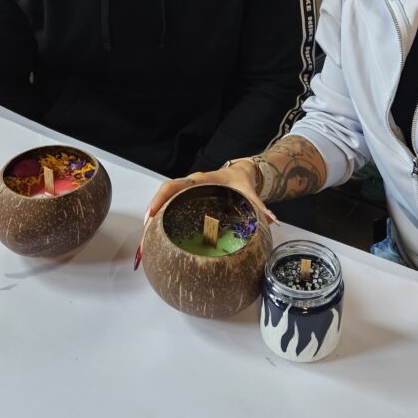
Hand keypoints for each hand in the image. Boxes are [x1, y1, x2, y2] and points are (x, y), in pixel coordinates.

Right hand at [135, 162, 277, 270]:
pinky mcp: (188, 201)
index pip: (175, 185)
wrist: (241, 173)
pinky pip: (172, 209)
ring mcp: (187, 193)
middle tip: (145, 235)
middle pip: (163, 195)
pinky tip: (160, 240)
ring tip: (148, 243)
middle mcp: (190, 185)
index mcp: (201, 180)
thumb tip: (272, 220)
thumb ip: (260, 205)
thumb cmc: (241, 181)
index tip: (151, 213)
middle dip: (152, 213)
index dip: (161, 198)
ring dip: (155, 221)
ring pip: (165, 203)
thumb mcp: (249, 192)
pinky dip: (164, 223)